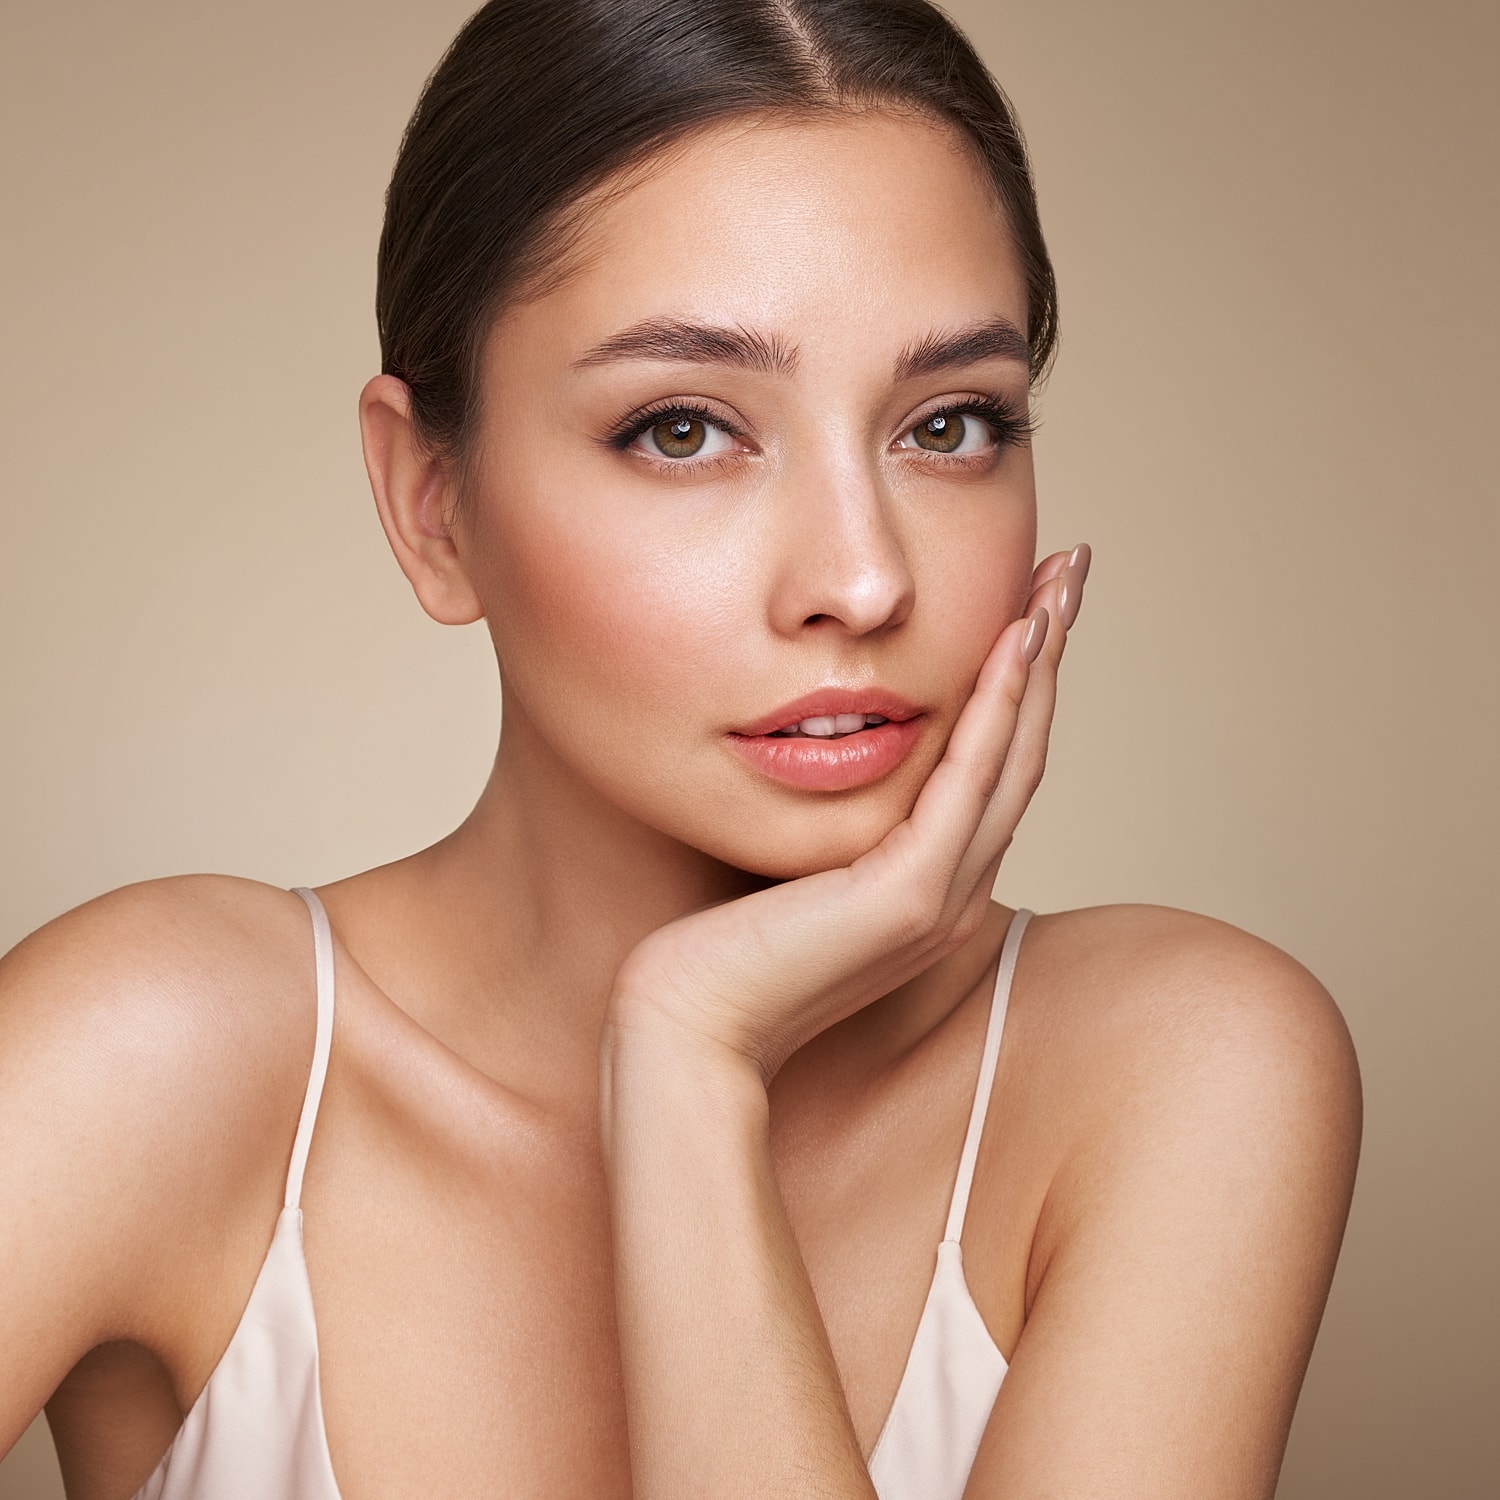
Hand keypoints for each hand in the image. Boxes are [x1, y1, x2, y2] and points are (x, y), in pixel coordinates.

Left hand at [605, 544, 1090, 1081]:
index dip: (1021, 682)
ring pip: (1013, 759)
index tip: (1029, 603)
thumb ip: (833, 821)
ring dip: (1041, 665)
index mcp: (932, 883)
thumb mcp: (794, 866)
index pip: (993, 765)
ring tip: (1059, 583)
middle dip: (1049, 654)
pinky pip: (968, 784)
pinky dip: (999, 709)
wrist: (690, 1027)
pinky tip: (1013, 642)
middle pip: (1023, 750)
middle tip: (1068, 568)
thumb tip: (824, 748)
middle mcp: (954, 889)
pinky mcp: (908, 898)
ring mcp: (940, 897)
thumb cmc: (723, 950)